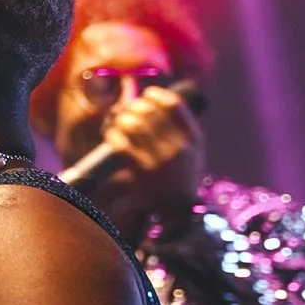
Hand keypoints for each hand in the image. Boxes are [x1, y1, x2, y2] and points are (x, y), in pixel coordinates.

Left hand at [101, 86, 202, 215]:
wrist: (178, 210)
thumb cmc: (181, 175)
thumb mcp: (192, 150)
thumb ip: (180, 126)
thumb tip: (154, 97)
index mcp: (192, 138)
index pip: (174, 105)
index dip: (157, 95)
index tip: (147, 94)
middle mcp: (178, 147)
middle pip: (149, 112)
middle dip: (133, 106)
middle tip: (127, 111)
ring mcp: (160, 160)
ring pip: (133, 125)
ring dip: (120, 120)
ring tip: (118, 123)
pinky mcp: (142, 172)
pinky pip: (121, 144)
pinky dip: (113, 136)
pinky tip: (112, 137)